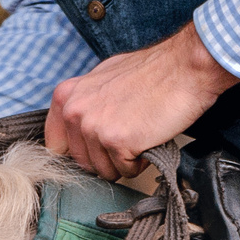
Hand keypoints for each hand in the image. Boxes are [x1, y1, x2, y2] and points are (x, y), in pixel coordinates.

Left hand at [46, 25, 239, 180]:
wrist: (184, 67)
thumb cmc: (151, 71)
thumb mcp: (103, 79)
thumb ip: (85, 103)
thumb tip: (79, 126)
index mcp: (66, 96)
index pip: (55, 145)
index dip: (80, 151)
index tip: (96, 149)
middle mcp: (74, 112)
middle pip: (83, 162)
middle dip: (106, 157)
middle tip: (128, 137)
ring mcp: (94, 128)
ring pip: (104, 170)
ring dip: (125, 160)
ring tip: (140, 134)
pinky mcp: (117, 142)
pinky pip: (126, 171)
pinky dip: (141, 161)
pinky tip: (149, 138)